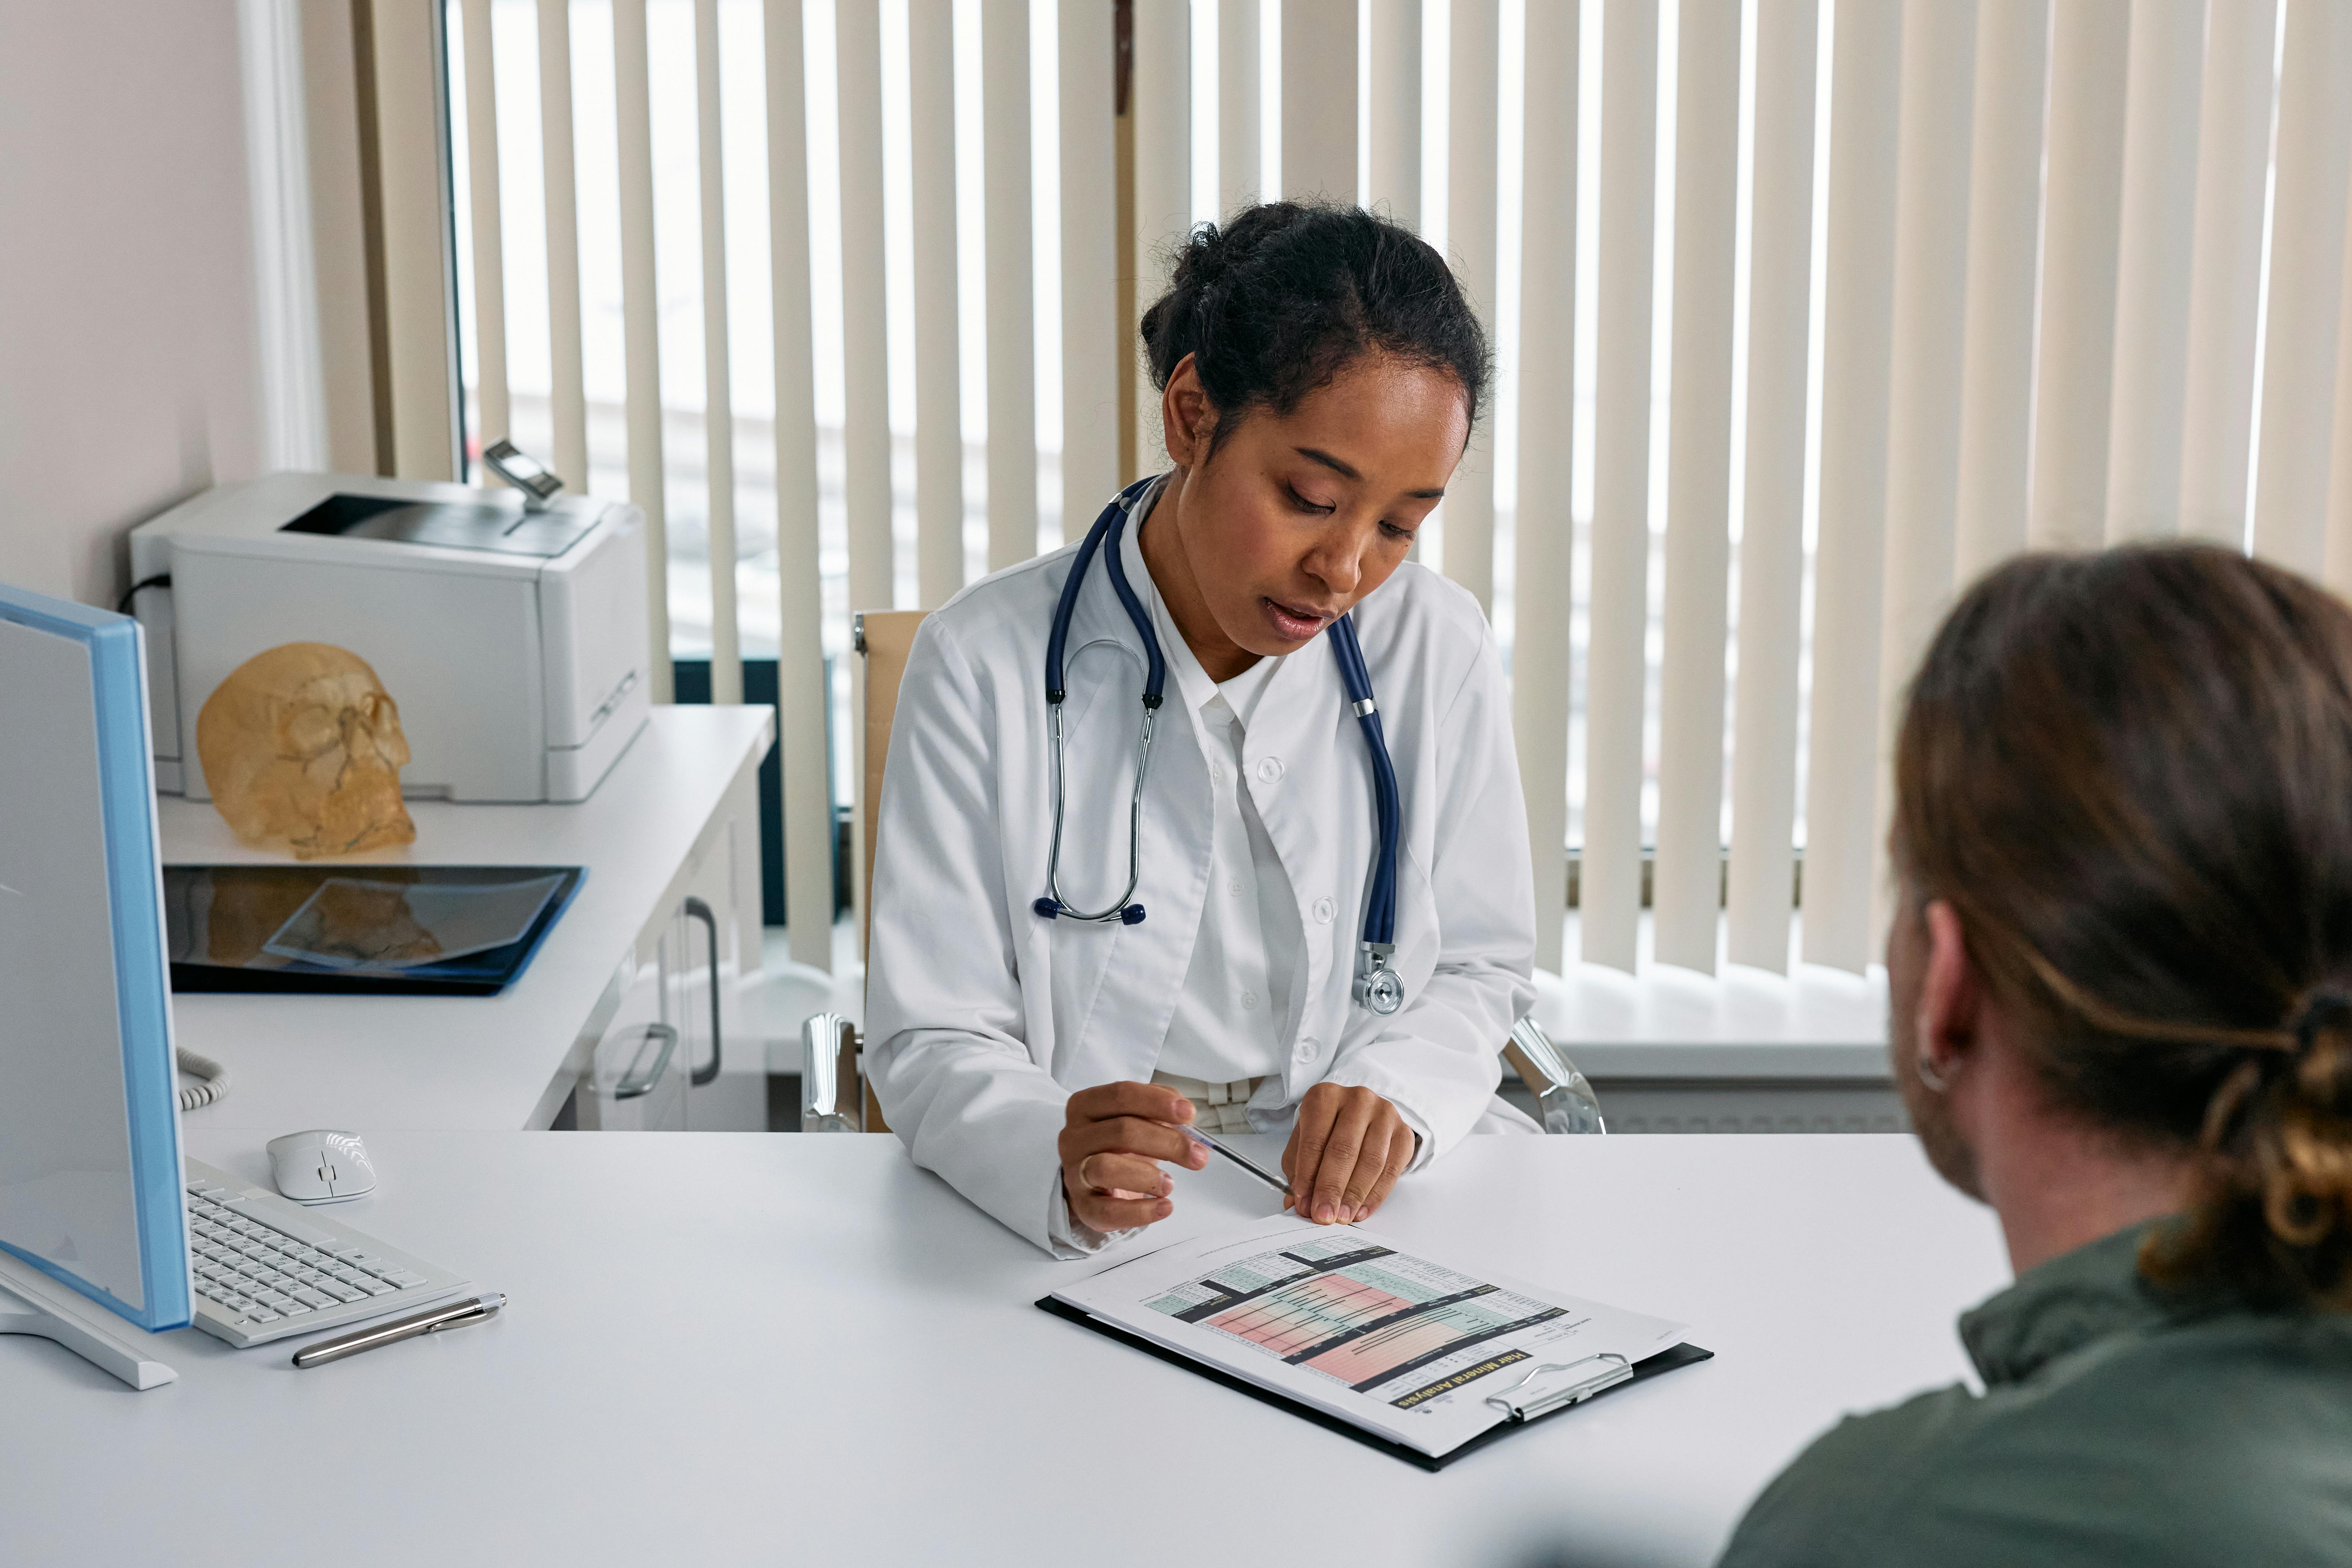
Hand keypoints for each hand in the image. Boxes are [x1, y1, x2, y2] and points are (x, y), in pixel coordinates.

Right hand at [1059, 1081, 1207, 1233]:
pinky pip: (1107, 1211)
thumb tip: (1185, 1114)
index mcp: (1086, 1106)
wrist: (1094, 1180)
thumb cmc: (1119, 1144)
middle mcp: (1074, 1136)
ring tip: (1171, 1184)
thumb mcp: (1137, 1118)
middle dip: (1167, 1142)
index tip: (1189, 1113)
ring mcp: (1074, 1172)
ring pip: (1106, 1168)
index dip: (1156, 1102)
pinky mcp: (1082, 1205)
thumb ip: (1158, 1109)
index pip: (1120, 1095)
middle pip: (1121, 1131)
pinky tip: (1165, 1207)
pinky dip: (1141, 1211)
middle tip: (1198, 1156)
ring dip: (1148, 1176)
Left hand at [1281, 1083, 1417, 1225]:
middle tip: (1323, 1216)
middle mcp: (1357, 1099)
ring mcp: (1384, 1113)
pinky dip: (1375, 1195)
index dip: (1308, 1176)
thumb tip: (1296, 1206)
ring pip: (1371, 1161)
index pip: (1315, 1140)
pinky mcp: (1403, 1132)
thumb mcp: (1305, 1144)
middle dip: (1332, 1188)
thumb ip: (1298, 1172)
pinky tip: (1361, 1210)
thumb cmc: (1327, 1130)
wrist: (1362, 1116)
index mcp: (1325, 1097)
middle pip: (1344, 1150)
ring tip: (1342, 1217)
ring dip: (1355, 1194)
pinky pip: (1392, 1169)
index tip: (1303, 1204)